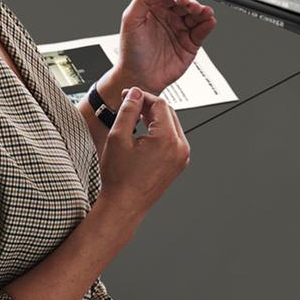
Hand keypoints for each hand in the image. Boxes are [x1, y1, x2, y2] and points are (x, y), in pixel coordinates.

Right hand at [98, 88, 190, 220]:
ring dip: (155, 118)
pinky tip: (144, 132)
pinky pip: (172, 138)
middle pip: (168, 113)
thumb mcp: (118, 138)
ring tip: (134, 118)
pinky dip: (160, 131)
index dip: (142, 97)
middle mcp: (180, 147)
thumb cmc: (120, 178)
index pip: (159, 105)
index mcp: (167, 140)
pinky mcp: (179, 162)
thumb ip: (128, 111)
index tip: (128, 95)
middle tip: (130, 104)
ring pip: (171, 124)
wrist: (125, 205)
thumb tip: (135, 94)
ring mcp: (182, 156)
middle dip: (149, 106)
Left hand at [115, 0, 214, 95]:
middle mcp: (169, 18)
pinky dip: (207, 25)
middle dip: (191, 2)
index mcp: (154, 10)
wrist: (139, 77)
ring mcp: (180, 30)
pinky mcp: (190, 43)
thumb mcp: (130, 20)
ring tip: (204, 12)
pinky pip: (201, 31)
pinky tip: (209, 21)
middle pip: (186, 3)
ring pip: (196, 15)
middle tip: (192, 6)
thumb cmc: (131, 52)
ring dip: (202, 11)